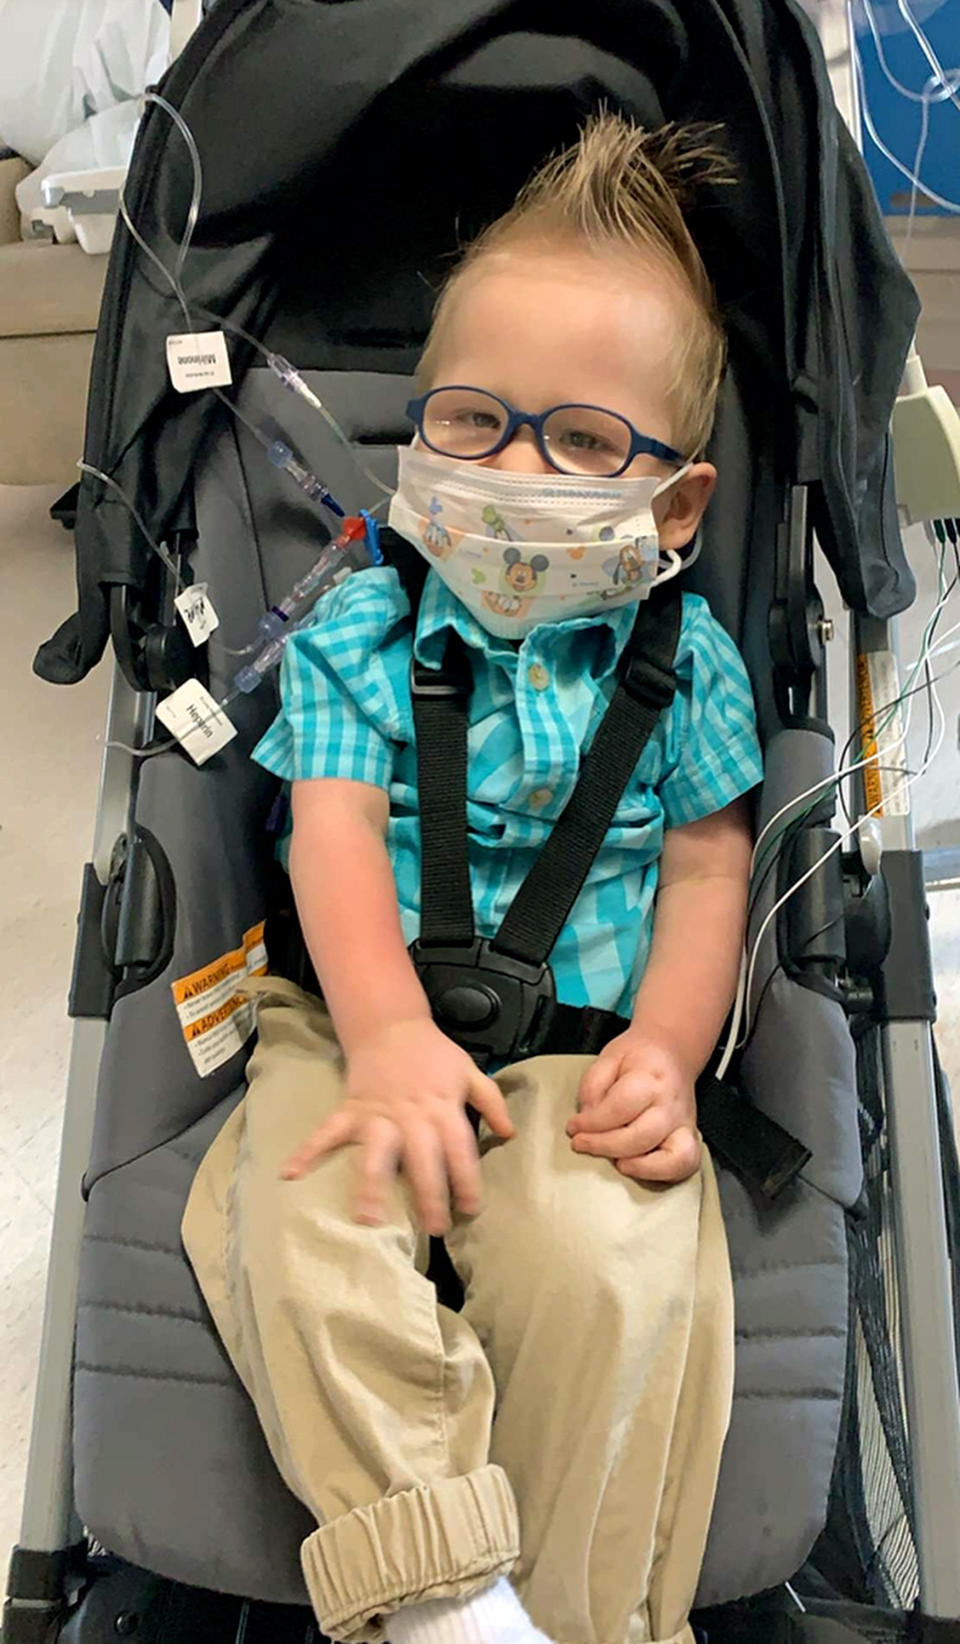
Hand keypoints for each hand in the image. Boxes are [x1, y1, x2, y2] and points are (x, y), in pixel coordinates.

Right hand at [281, 1018, 514, 1233]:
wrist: (391, 1025)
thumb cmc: (433, 1054)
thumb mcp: (468, 1072)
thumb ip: (490, 1102)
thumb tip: (509, 1134)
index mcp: (442, 1108)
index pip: (458, 1148)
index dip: (467, 1178)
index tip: (471, 1207)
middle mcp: (411, 1115)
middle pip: (421, 1158)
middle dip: (428, 1193)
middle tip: (434, 1228)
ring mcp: (378, 1114)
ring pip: (376, 1152)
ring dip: (371, 1184)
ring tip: (367, 1219)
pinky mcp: (352, 1109)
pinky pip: (328, 1131)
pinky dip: (308, 1150)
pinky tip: (291, 1173)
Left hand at [565, 1030, 700, 1183]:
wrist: (672, 1052)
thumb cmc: (638, 1056)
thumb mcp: (607, 1058)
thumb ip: (593, 1087)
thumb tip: (587, 1120)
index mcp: (650, 1079)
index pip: (619, 1108)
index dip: (591, 1122)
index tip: (573, 1127)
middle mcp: (671, 1105)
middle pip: (641, 1137)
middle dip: (605, 1146)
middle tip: (581, 1144)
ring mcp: (684, 1125)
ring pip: (673, 1158)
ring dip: (640, 1167)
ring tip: (616, 1163)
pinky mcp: (690, 1139)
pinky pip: (686, 1167)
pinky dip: (663, 1175)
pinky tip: (637, 1168)